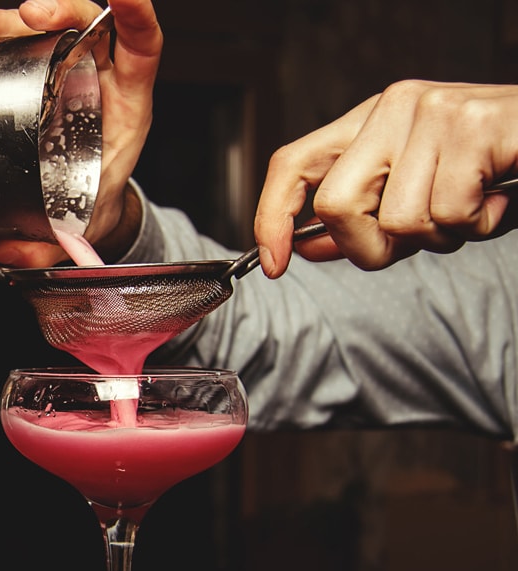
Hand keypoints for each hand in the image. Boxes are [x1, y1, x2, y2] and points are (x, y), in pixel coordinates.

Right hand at [0, 0, 161, 267]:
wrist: (88, 201)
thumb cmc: (93, 200)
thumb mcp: (79, 225)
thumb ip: (48, 246)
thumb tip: (1, 250)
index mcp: (127, 103)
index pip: (142, 45)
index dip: (136, 14)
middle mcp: (99, 76)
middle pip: (85, 22)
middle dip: (57, 9)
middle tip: (30, 15)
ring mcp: (65, 70)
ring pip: (39, 27)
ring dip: (2, 21)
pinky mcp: (33, 73)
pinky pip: (12, 44)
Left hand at [254, 80, 517, 276]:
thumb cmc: (487, 169)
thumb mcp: (413, 196)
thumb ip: (361, 221)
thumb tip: (304, 249)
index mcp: (369, 123)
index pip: (292, 164)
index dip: (271, 217)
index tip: (273, 264)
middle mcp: (392, 107)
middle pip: (335, 206)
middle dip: (369, 248)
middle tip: (414, 242)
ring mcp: (432, 112)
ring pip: (398, 221)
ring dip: (438, 237)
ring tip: (470, 206)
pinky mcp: (474, 126)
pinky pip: (448, 213)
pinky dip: (477, 226)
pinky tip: (495, 197)